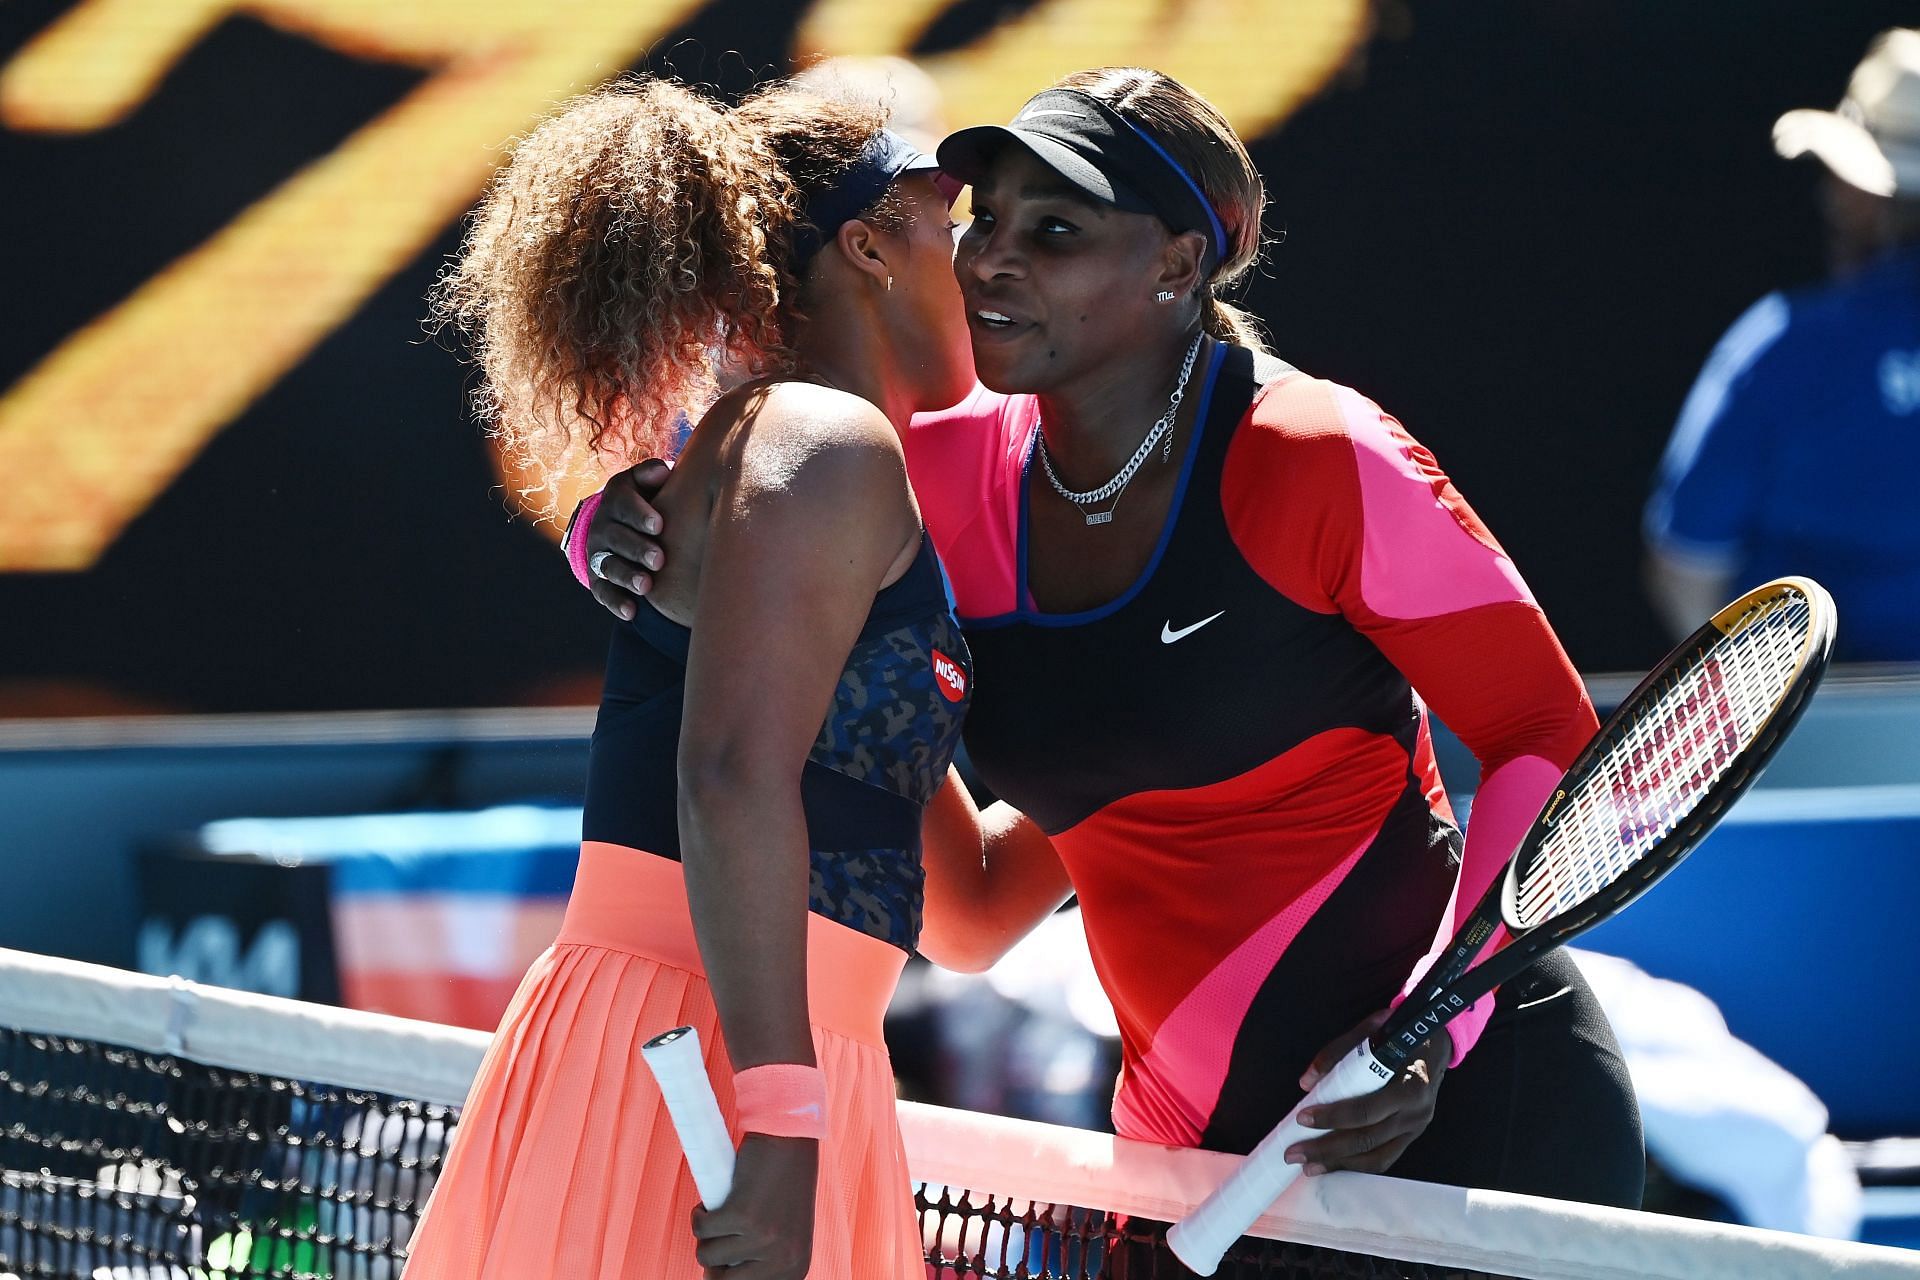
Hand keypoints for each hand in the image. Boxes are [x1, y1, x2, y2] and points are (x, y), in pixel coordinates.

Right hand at [584, 459, 670, 619]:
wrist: (622, 522)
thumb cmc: (649, 499)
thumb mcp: (647, 482)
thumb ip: (653, 473)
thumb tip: (663, 472)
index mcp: (616, 499)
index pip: (624, 504)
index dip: (640, 515)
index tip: (659, 525)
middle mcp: (603, 526)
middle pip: (617, 538)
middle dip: (637, 549)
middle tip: (659, 559)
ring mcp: (598, 553)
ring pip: (609, 566)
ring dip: (627, 576)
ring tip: (646, 586)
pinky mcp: (598, 578)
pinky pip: (603, 591)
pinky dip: (616, 602)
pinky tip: (631, 612)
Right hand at [690, 1134, 817, 1277]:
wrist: (791, 1139)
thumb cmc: (785, 1183)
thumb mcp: (786, 1234)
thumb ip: (764, 1261)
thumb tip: (716, 1279)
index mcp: (795, 1269)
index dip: (727, 1274)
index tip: (723, 1257)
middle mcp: (783, 1260)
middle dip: (713, 1255)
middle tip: (720, 1231)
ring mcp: (764, 1239)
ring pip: (706, 1254)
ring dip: (707, 1231)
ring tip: (725, 1208)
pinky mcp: (743, 1215)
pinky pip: (701, 1227)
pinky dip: (700, 1212)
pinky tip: (719, 1196)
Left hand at [1284, 1009, 1449, 1176]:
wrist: (1437, 1041)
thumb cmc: (1399, 1034)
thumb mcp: (1368, 1031)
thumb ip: (1336, 1053)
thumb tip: (1306, 1083)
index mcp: (1408, 1086)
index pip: (1365, 1111)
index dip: (1332, 1117)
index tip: (1301, 1118)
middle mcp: (1415, 1113)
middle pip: (1367, 1140)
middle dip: (1327, 1150)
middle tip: (1293, 1154)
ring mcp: (1416, 1128)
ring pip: (1376, 1157)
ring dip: (1339, 1164)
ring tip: (1309, 1168)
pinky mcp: (1413, 1136)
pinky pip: (1384, 1158)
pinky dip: (1358, 1164)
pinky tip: (1335, 1164)